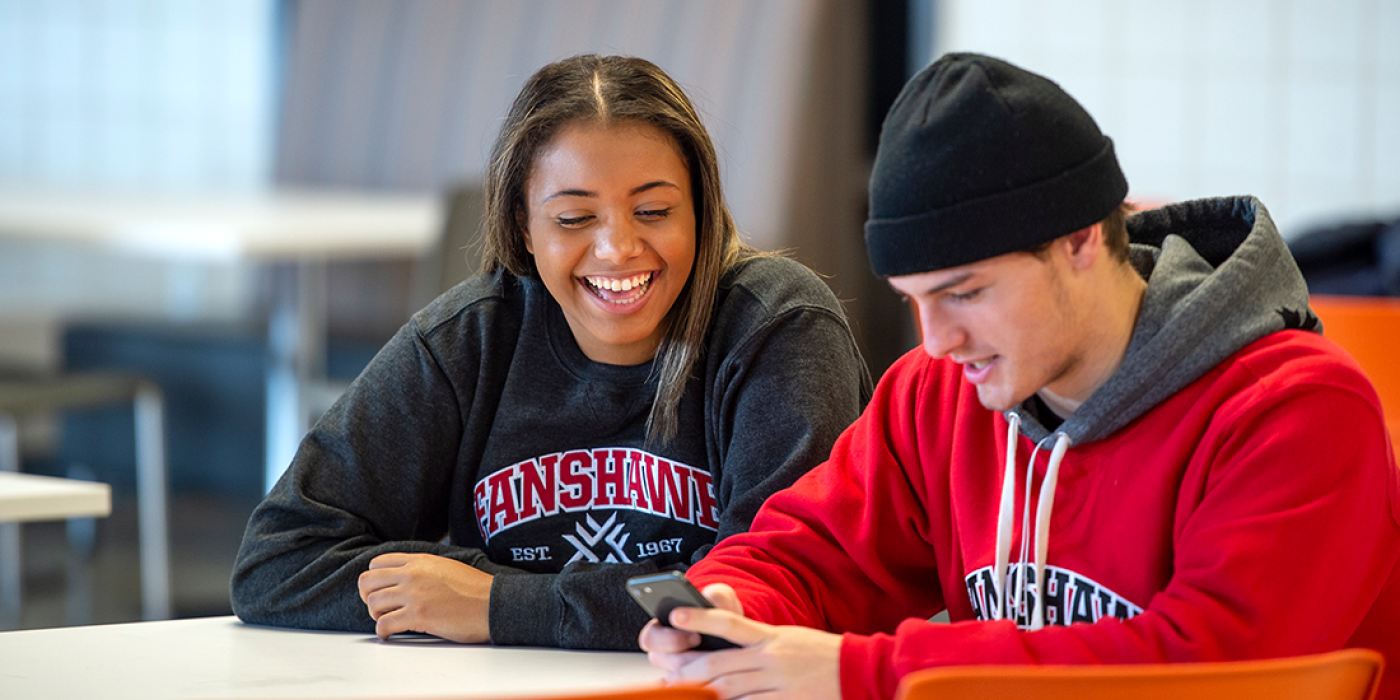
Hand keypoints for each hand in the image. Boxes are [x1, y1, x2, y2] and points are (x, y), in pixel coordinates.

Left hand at [357, 552, 493, 642]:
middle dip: (369, 597)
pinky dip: (382, 632)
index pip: (378, 563)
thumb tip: (408, 576)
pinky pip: (384, 624)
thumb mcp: (446, 566)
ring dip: (376, 615)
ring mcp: (414, 594)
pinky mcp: (418, 615)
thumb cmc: (475, 589)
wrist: (493, 603)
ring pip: (373, 603)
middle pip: (367, 582)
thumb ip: (423, 568)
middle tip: (379, 607)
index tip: (381, 590)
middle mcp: (412, 574)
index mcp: (419, 561)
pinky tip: (390, 634)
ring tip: (388, 620)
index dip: (375, 579)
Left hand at [640, 584, 841, 699]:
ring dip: (705, 694)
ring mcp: (778, 683)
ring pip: (730, 690)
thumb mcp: (787, 639)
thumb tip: (720, 655)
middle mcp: (771, 658)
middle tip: (670, 675)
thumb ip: (755, 645)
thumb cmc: (819, 654)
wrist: (858, 670)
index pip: (729, 622)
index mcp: (770, 636)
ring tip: (686, 693)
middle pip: (720, 664)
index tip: (676, 615)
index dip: (700, 619)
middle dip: (690, 672)